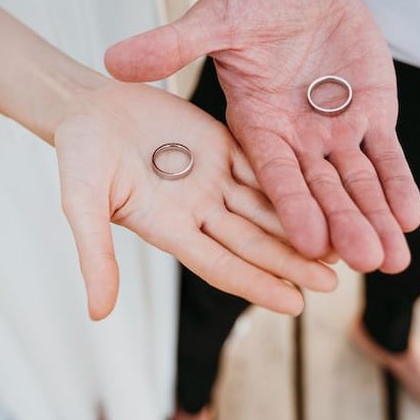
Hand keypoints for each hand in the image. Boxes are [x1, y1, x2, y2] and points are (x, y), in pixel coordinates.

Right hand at [55, 81, 337, 319]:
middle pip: (254, 242)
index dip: (257, 284)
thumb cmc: (77, 153)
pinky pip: (264, 165)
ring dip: (302, 226)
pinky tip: (328, 191)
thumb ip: (95, 254)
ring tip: (342, 244)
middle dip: (293, 262)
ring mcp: (213, 180)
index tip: (296, 305)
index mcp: (169, 228)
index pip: (221, 264)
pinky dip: (294, 181)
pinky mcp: (223, 147)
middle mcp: (198, 211)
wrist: (86, 104)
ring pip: (267, 207)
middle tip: (335, 283)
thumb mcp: (82, 203)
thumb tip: (98, 314)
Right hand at [105, 0, 419, 273]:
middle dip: (341, 227)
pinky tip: (408, 217)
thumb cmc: (250, 1)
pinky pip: (383, 156)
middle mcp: (290, 142)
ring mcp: (330, 133)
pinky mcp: (368, 117)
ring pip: (352, 185)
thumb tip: (114, 60)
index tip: (305, 256)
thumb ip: (171, 45)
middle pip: (316, 194)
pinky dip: (395, 184)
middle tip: (364, 264)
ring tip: (393, 260)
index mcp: (250, 130)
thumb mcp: (213, 20)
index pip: (270, 181)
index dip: (288, 219)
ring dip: (372, 218)